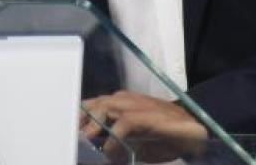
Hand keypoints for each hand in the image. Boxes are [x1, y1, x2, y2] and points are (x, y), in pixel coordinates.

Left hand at [79, 90, 206, 162]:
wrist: (193, 132)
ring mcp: (133, 105)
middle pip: (89, 105)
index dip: (75, 120)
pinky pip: (121, 125)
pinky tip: (111, 153)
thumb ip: (113, 147)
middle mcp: (122, 99)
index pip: (88, 106)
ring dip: (91, 129)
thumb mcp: (133, 144)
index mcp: (117, 103)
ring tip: (85, 146)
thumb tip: (97, 157)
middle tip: (68, 142)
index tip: (63, 135)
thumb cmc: (162, 137)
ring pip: (101, 108)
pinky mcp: (143, 115)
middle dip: (77, 123)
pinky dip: (113, 141)